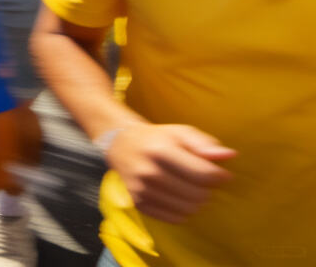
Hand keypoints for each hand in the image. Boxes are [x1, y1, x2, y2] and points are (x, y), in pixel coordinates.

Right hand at [106, 122, 235, 223]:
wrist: (121, 144)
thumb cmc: (157, 138)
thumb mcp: (179, 132)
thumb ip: (204, 143)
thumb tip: (229, 155)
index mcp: (160, 149)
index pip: (203, 174)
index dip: (219, 176)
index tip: (222, 173)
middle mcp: (149, 171)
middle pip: (198, 195)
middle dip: (207, 189)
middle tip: (202, 180)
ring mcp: (141, 189)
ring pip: (188, 209)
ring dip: (195, 201)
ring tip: (189, 187)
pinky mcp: (138, 203)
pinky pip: (174, 218)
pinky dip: (182, 210)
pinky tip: (177, 196)